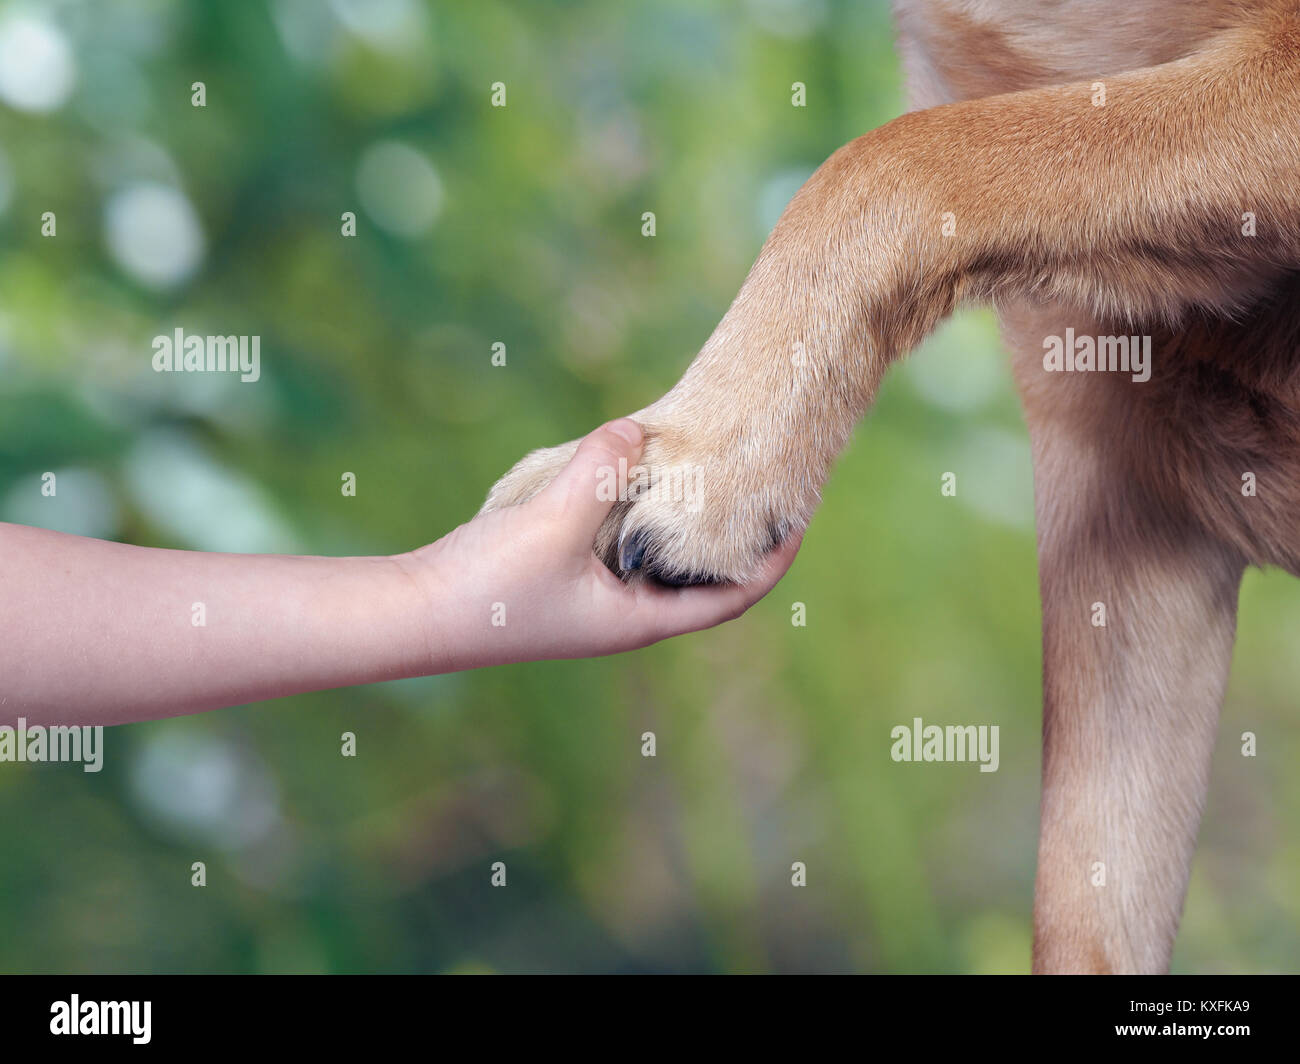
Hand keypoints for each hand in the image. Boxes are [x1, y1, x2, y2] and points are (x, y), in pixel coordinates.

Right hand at [399, 419, 801, 669]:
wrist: (413, 612)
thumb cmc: (488, 589)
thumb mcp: (553, 524)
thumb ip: (600, 473)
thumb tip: (638, 430)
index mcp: (640, 619)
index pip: (733, 597)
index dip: (775, 559)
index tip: (802, 512)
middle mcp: (626, 611)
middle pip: (702, 573)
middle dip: (733, 530)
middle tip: (760, 478)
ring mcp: (595, 594)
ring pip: (660, 552)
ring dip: (685, 515)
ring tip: (707, 464)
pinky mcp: (565, 572)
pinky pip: (621, 537)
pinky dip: (638, 506)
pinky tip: (634, 466)